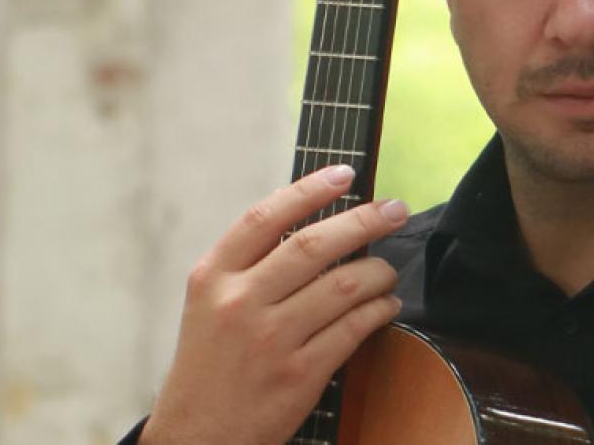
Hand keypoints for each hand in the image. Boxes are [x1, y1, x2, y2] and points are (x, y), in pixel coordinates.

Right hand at [140, 165, 406, 443]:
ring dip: (379, 271)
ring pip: (343, 285)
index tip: (346, 174)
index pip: (266, 217)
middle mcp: (240, 302)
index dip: (310, 190)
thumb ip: (251, 266)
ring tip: (389, 271)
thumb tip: (316, 224)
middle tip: (396, 209)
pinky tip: (387, 305)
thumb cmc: (210, 365)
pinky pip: (354, 328)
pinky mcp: (299, 374)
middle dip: (365, 221)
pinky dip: (380, 311)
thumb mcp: (209, 305)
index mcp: (213, 277)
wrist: (197, 438)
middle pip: (314, 245)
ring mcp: (271, 339)